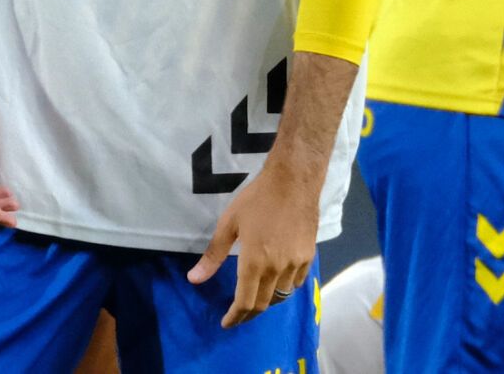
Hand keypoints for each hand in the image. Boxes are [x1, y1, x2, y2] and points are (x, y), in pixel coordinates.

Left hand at [186, 162, 318, 327]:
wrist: (293, 181)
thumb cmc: (257, 199)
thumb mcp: (229, 223)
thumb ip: (213, 255)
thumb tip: (194, 279)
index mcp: (254, 263)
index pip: (244, 302)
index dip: (235, 317)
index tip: (226, 322)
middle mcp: (276, 269)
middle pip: (263, 304)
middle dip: (248, 314)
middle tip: (238, 314)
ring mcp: (295, 264)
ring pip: (281, 295)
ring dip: (267, 301)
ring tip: (256, 297)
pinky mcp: (308, 256)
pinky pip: (296, 283)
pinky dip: (284, 288)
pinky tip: (277, 281)